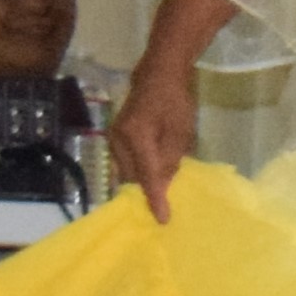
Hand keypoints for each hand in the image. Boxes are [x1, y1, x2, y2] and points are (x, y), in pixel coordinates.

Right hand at [110, 57, 194, 223]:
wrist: (157, 76)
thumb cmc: (176, 102)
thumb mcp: (182, 132)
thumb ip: (171, 159)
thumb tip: (163, 185)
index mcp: (137, 136)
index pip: (147, 175)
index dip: (155, 198)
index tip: (162, 219)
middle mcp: (118, 140)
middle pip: (132, 177)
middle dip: (147, 192)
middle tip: (164, 210)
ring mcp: (113, 139)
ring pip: (127, 172)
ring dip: (142, 182)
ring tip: (159, 196)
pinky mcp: (114, 139)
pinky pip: (126, 163)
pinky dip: (138, 172)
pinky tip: (151, 178)